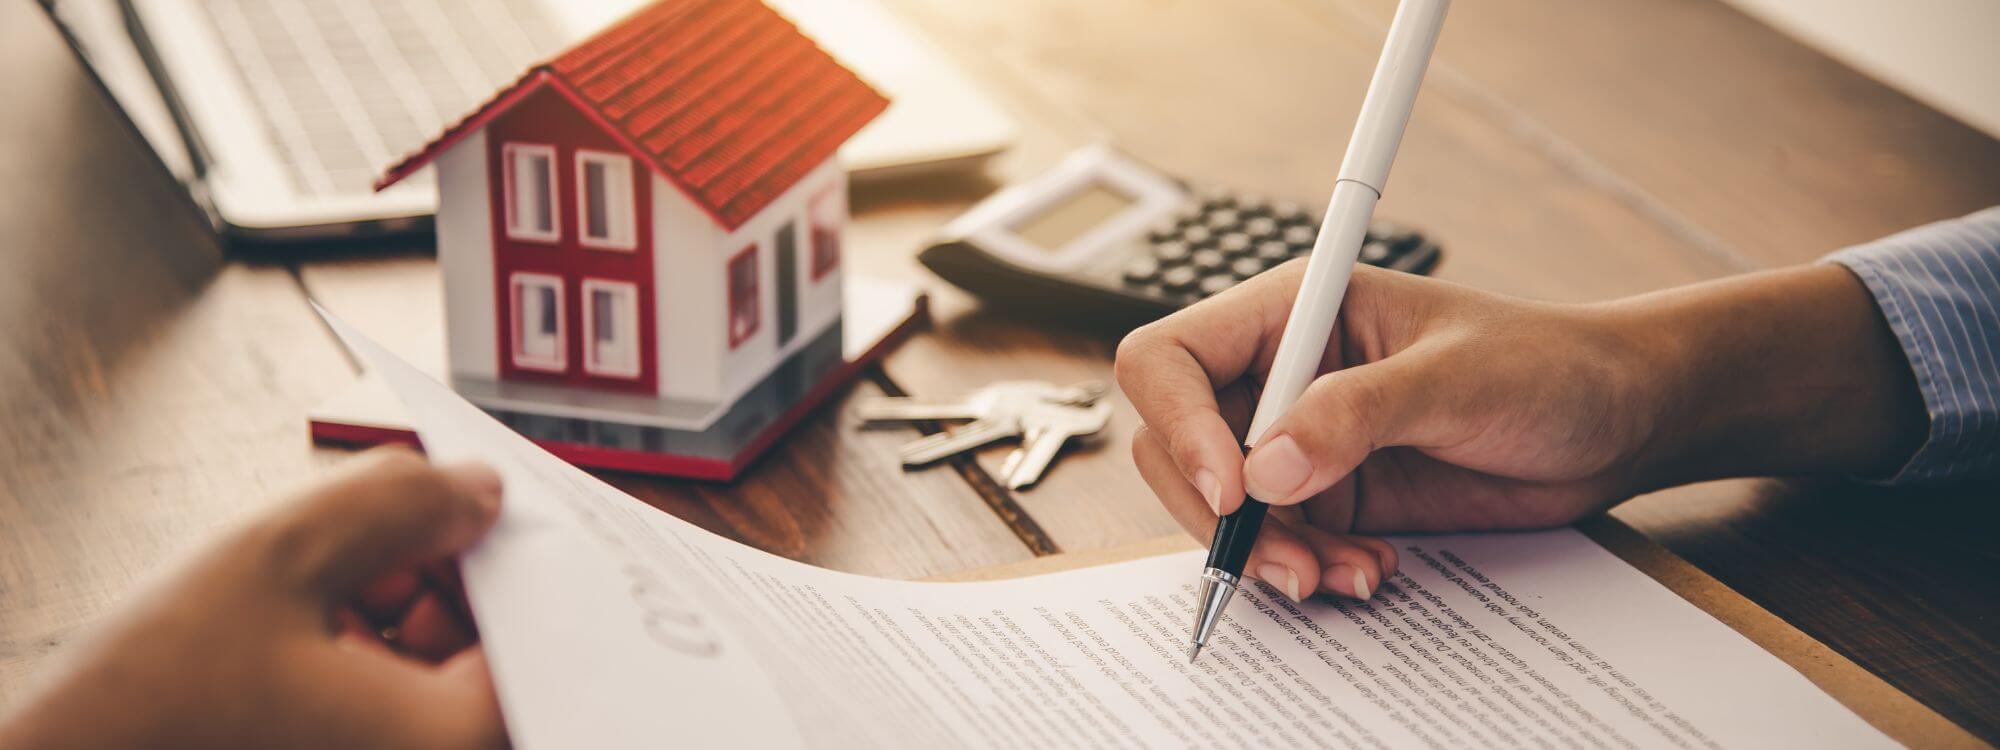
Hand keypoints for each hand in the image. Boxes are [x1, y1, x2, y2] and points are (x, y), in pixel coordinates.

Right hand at [0, 448, 508, 749]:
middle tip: (404, 522)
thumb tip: (482, 490)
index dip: (524, 554)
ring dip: (411, 610)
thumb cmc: (144, 705)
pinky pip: (400, 706)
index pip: (550, 634)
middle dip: (457, 575)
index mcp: (454, 740)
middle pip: (502, 654)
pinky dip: (375, 653)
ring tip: (330, 583)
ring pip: (448, 676)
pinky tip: (315, 621)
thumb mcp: (276, 557)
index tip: (498, 503)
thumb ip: (398, 503)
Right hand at [1114, 260, 1922, 603]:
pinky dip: (1305, 571)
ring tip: (1342, 574)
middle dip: (1218, 513)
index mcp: (1292, 312)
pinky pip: (1276, 546)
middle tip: (1285, 555)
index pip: (1171, 358)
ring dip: (1266, 554)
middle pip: (1175, 446)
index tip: (1232, 487)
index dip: (1179, 423)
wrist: (1615, 423)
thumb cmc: (1549, 365)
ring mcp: (1298, 443)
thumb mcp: (1456, 378)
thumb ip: (1357, 413)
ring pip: (1219, 511)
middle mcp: (1279, 376)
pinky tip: (1367, 570)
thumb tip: (1266, 467)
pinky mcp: (1328, 498)